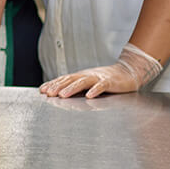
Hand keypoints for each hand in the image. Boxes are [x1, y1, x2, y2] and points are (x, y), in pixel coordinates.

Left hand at [40, 44, 162, 97]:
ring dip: (71, 88)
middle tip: (48, 93)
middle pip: (70, 80)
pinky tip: (89, 96)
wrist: (128, 72)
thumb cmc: (106, 79)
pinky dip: (95, 90)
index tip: (41, 91)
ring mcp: (98, 78)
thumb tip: (58, 92)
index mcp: (81, 76)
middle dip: (58, 86)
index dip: (53, 84)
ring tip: (62, 95)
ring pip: (83, 82)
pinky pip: (102, 86)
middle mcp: (88, 75)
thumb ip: (76, 86)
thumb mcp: (88, 82)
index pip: (64, 79)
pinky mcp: (110, 82)